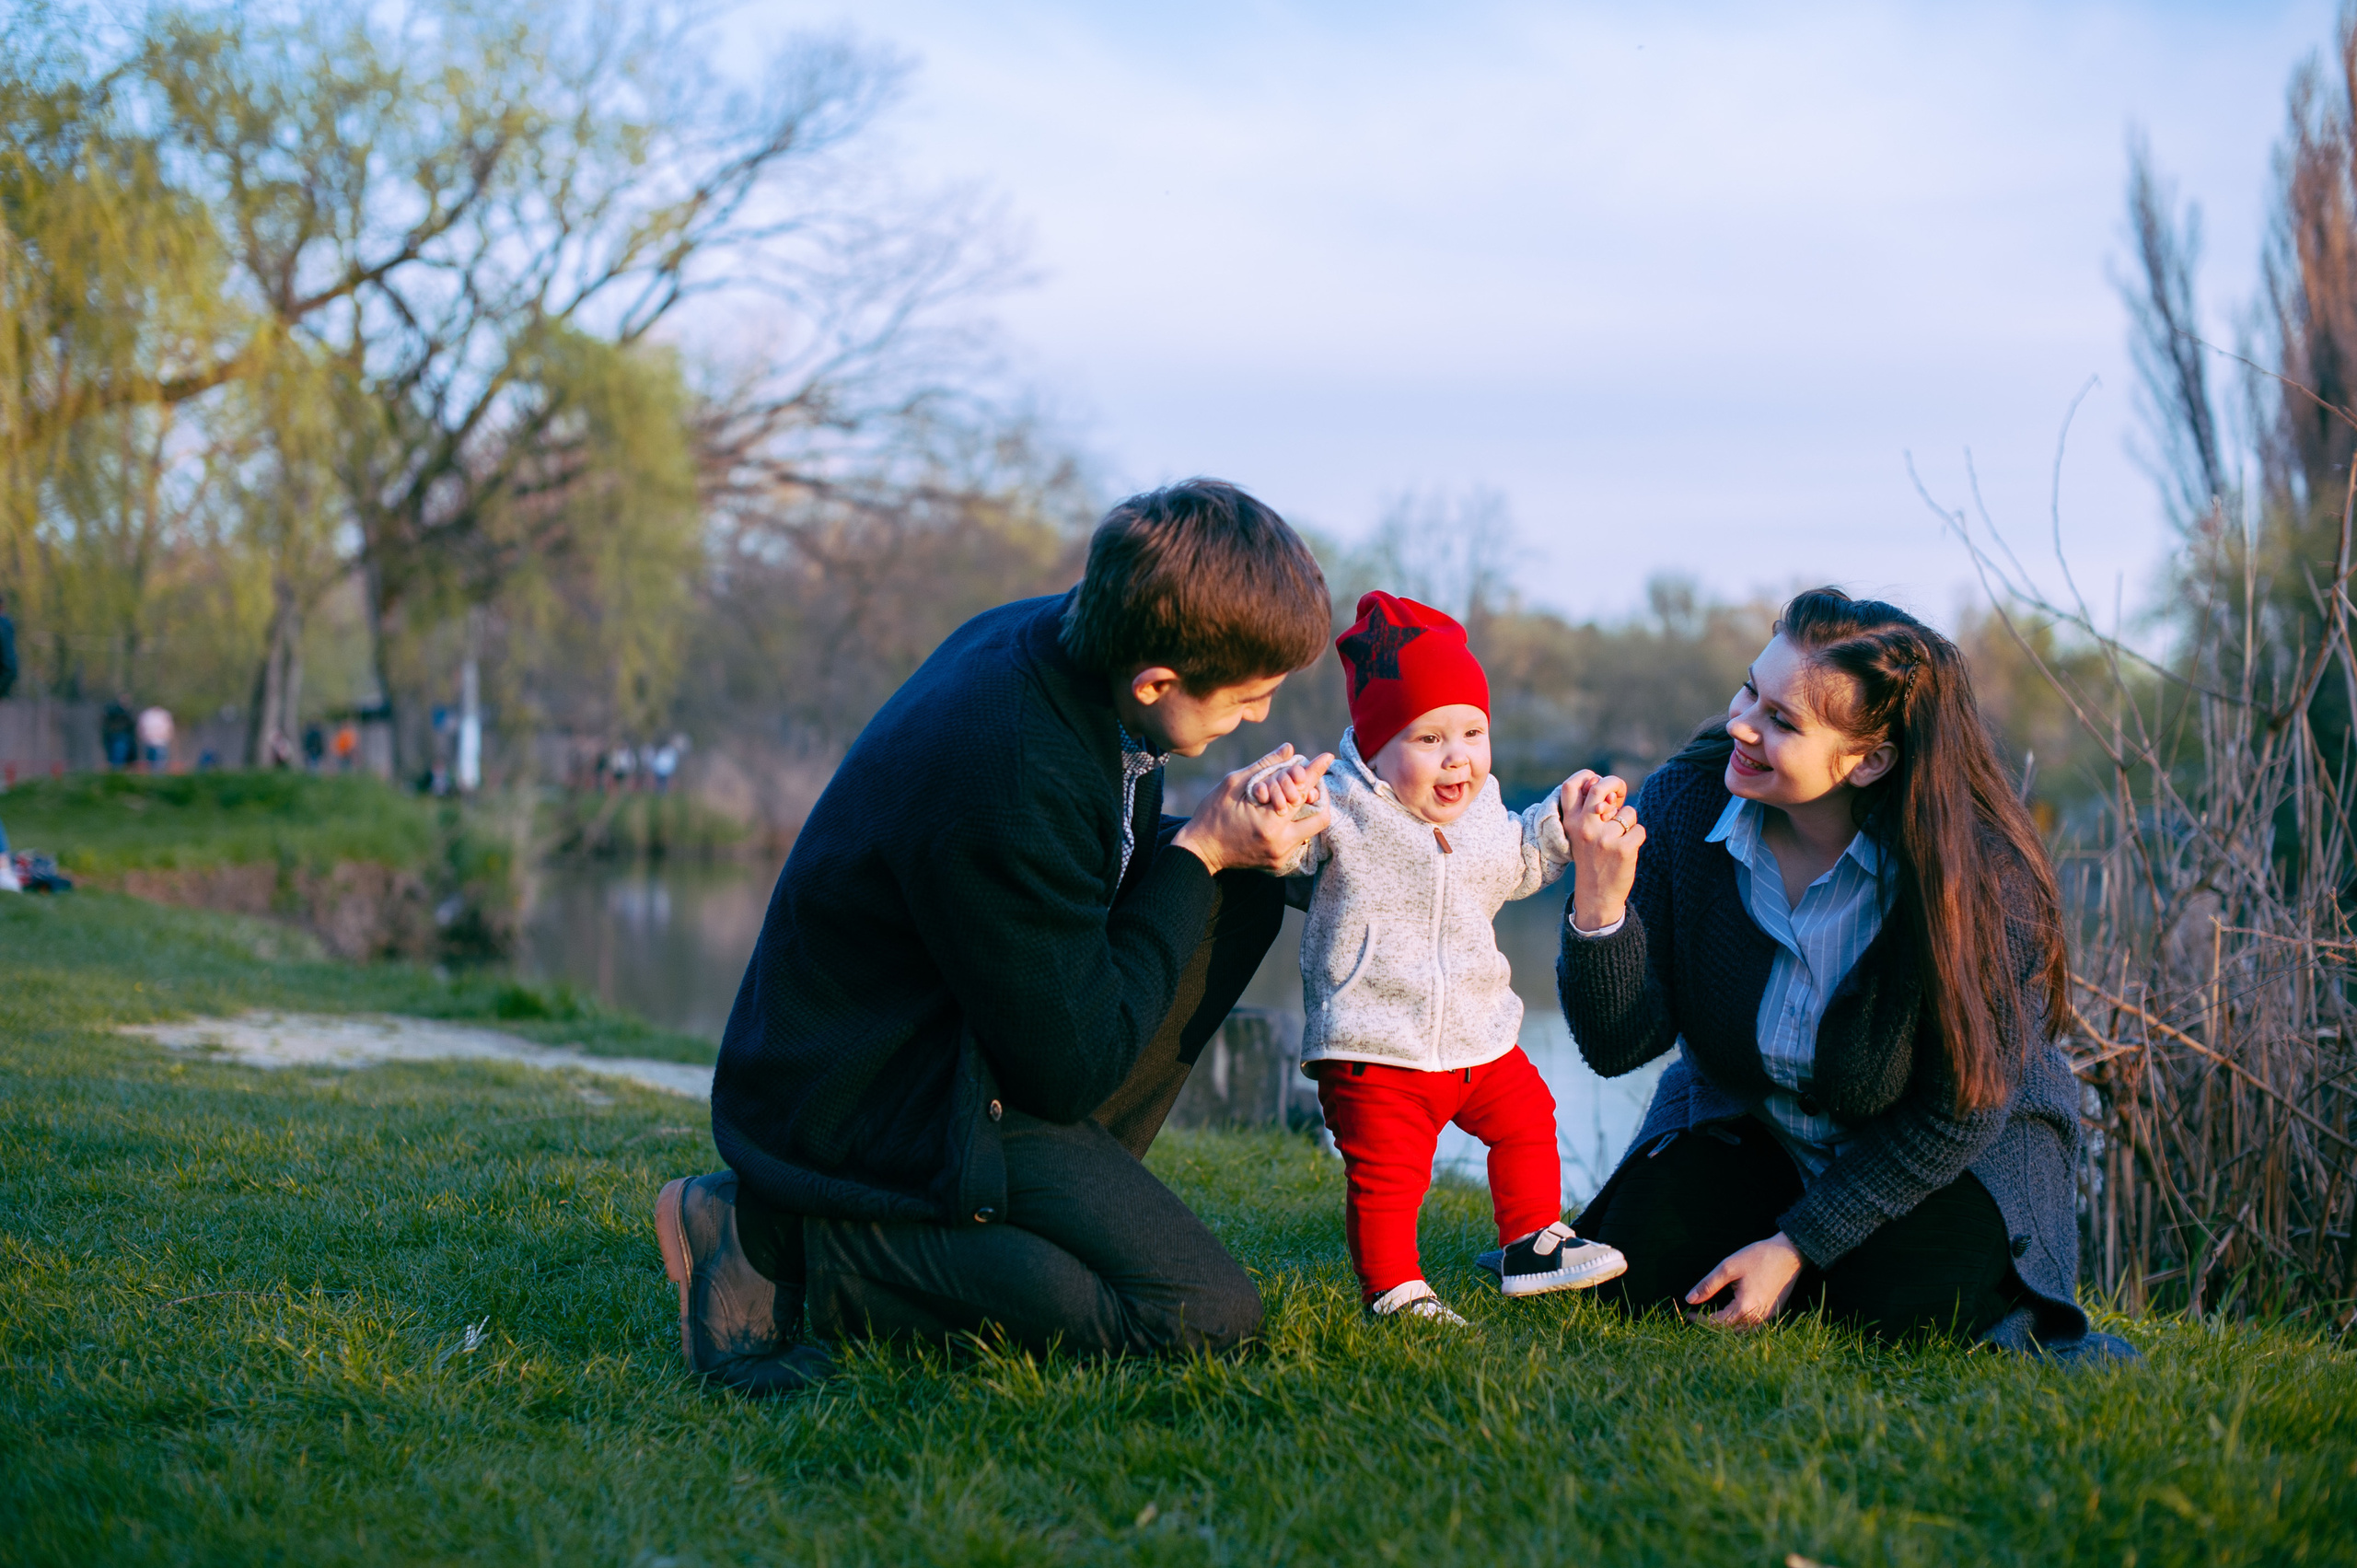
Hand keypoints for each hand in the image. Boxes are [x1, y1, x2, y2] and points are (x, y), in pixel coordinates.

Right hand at [1174, 744, 1334, 875]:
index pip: (1303, 793)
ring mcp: (1281, 856)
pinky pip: (1298, 839)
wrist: (1200, 851)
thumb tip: (1289, 749)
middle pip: (1320, 817)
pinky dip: (1295, 822)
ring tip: (1293, 795)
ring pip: (1311, 829)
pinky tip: (1282, 812)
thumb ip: (1265, 766)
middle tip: (1310, 782)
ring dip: (1306, 810)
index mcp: (1269, 824)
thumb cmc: (1212, 814)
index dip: (1316, 772)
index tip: (1327, 757)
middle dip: (1319, 796)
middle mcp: (1281, 844)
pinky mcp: (1278, 863)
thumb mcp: (1234, 784)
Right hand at [1563, 770, 1643, 930]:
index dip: (1586, 776)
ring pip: (1628, 812)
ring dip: (1629, 823)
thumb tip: (1613, 793)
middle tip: (1620, 794)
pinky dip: (1638, 837)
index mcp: (1570, 822)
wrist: (1596, 896)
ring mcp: (1603, 838)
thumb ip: (1593, 812)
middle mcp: (1583, 827)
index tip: (1597, 781)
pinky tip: (1627, 850)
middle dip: (1615, 784)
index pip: (1570, 785)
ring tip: (1619, 840)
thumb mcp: (1582, 835)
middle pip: (1600, 787)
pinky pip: (1640, 829)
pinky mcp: (1622, 849)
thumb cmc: (1592, 859)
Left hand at [1684, 1232, 1804, 1327]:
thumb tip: (1689, 1299)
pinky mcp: (1773, 1312)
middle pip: (1729, 1331)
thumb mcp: (1728, 1267)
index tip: (1688, 1313)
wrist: (1789, 1254)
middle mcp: (1757, 1317)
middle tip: (1698, 1315)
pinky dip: (1739, 1325)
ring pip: (1741, 1332)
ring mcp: (1767, 1317)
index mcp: (1745, 1307)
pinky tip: (1732, 1315)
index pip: (1717, 1323)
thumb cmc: (1759, 1257)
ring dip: (1725, 1327)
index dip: (1700, 1320)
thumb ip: (1708, 1285)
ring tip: (1712, 1316)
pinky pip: (1753, 1327)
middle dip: (1711, 1325)